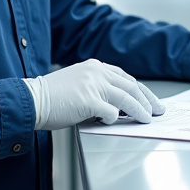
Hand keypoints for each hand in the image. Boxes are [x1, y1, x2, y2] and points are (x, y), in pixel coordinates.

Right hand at [23, 60, 165, 130]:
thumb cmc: (52, 97)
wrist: (32, 100)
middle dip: (148, 100)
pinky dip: (115, 118)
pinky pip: (110, 111)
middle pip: (132, 86)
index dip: (141, 91)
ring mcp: (93, 84)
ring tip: (146, 119)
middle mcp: (96, 71)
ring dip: (140, 110)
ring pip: (127, 98)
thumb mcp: (79, 84)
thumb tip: (119, 106)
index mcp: (95, 66)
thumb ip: (98, 89)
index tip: (151, 101)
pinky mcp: (88, 100)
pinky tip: (114, 122)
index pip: (126, 78)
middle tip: (158, 111)